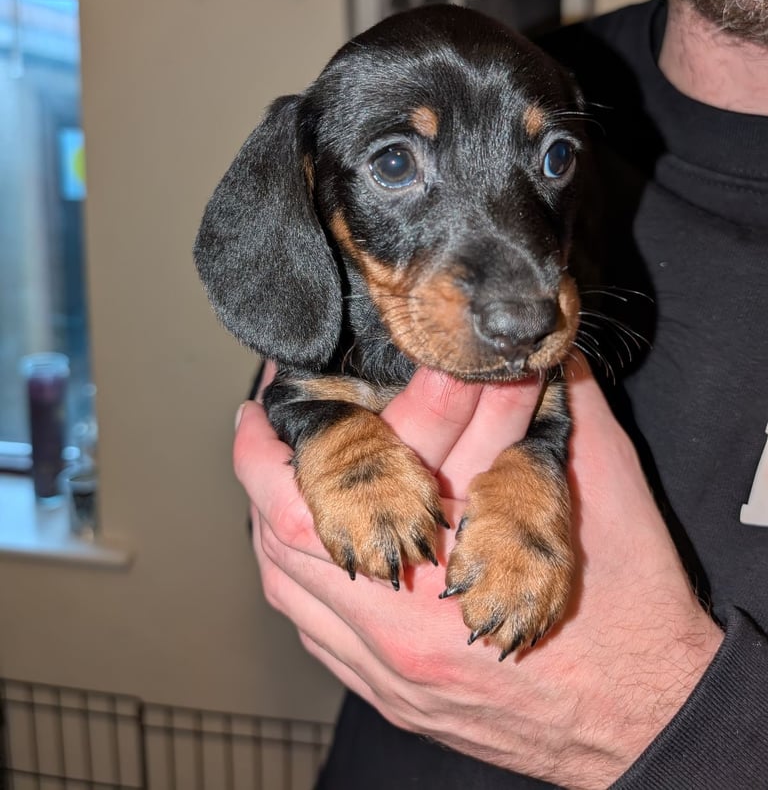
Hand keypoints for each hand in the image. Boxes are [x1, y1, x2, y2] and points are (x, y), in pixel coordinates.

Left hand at [234, 362, 722, 788]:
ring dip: (269, 518)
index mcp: (461, 561)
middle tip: (258, 417)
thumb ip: (567, 407)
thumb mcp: (613, 489)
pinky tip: (306, 544)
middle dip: (260, 463)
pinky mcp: (396, 695)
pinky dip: (295, 576)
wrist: (651, 713)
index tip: (303, 376)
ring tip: (267, 468)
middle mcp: (410, 627)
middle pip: (294, 534)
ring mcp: (395, 670)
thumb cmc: (633, 607)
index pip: (370, 468)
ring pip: (289, 587)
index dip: (322, 413)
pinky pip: (313, 633)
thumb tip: (539, 353)